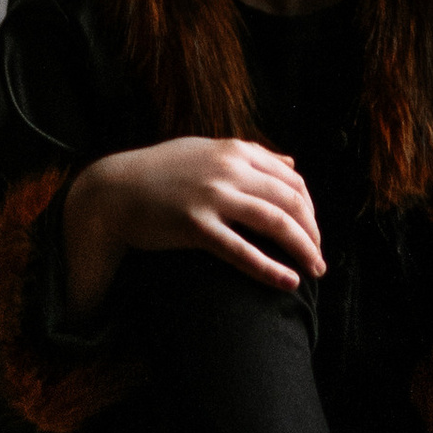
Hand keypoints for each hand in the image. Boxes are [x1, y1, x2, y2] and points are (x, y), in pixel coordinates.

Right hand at [60, 139, 323, 314]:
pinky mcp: (195, 225)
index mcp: (235, 150)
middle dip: (312, 232)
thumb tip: (292, 162)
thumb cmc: (160, 173)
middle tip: (319, 257)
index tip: (313, 232)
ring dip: (303, 249)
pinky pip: (242, 250)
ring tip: (315, 270)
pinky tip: (289, 283)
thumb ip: (251, 156)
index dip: (310, 209)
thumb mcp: (207, 151)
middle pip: (290, 201)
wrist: (113, 191)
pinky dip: (270, 268)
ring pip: (275, 223)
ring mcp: (212, 196)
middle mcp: (228, 169)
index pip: (292, 180)